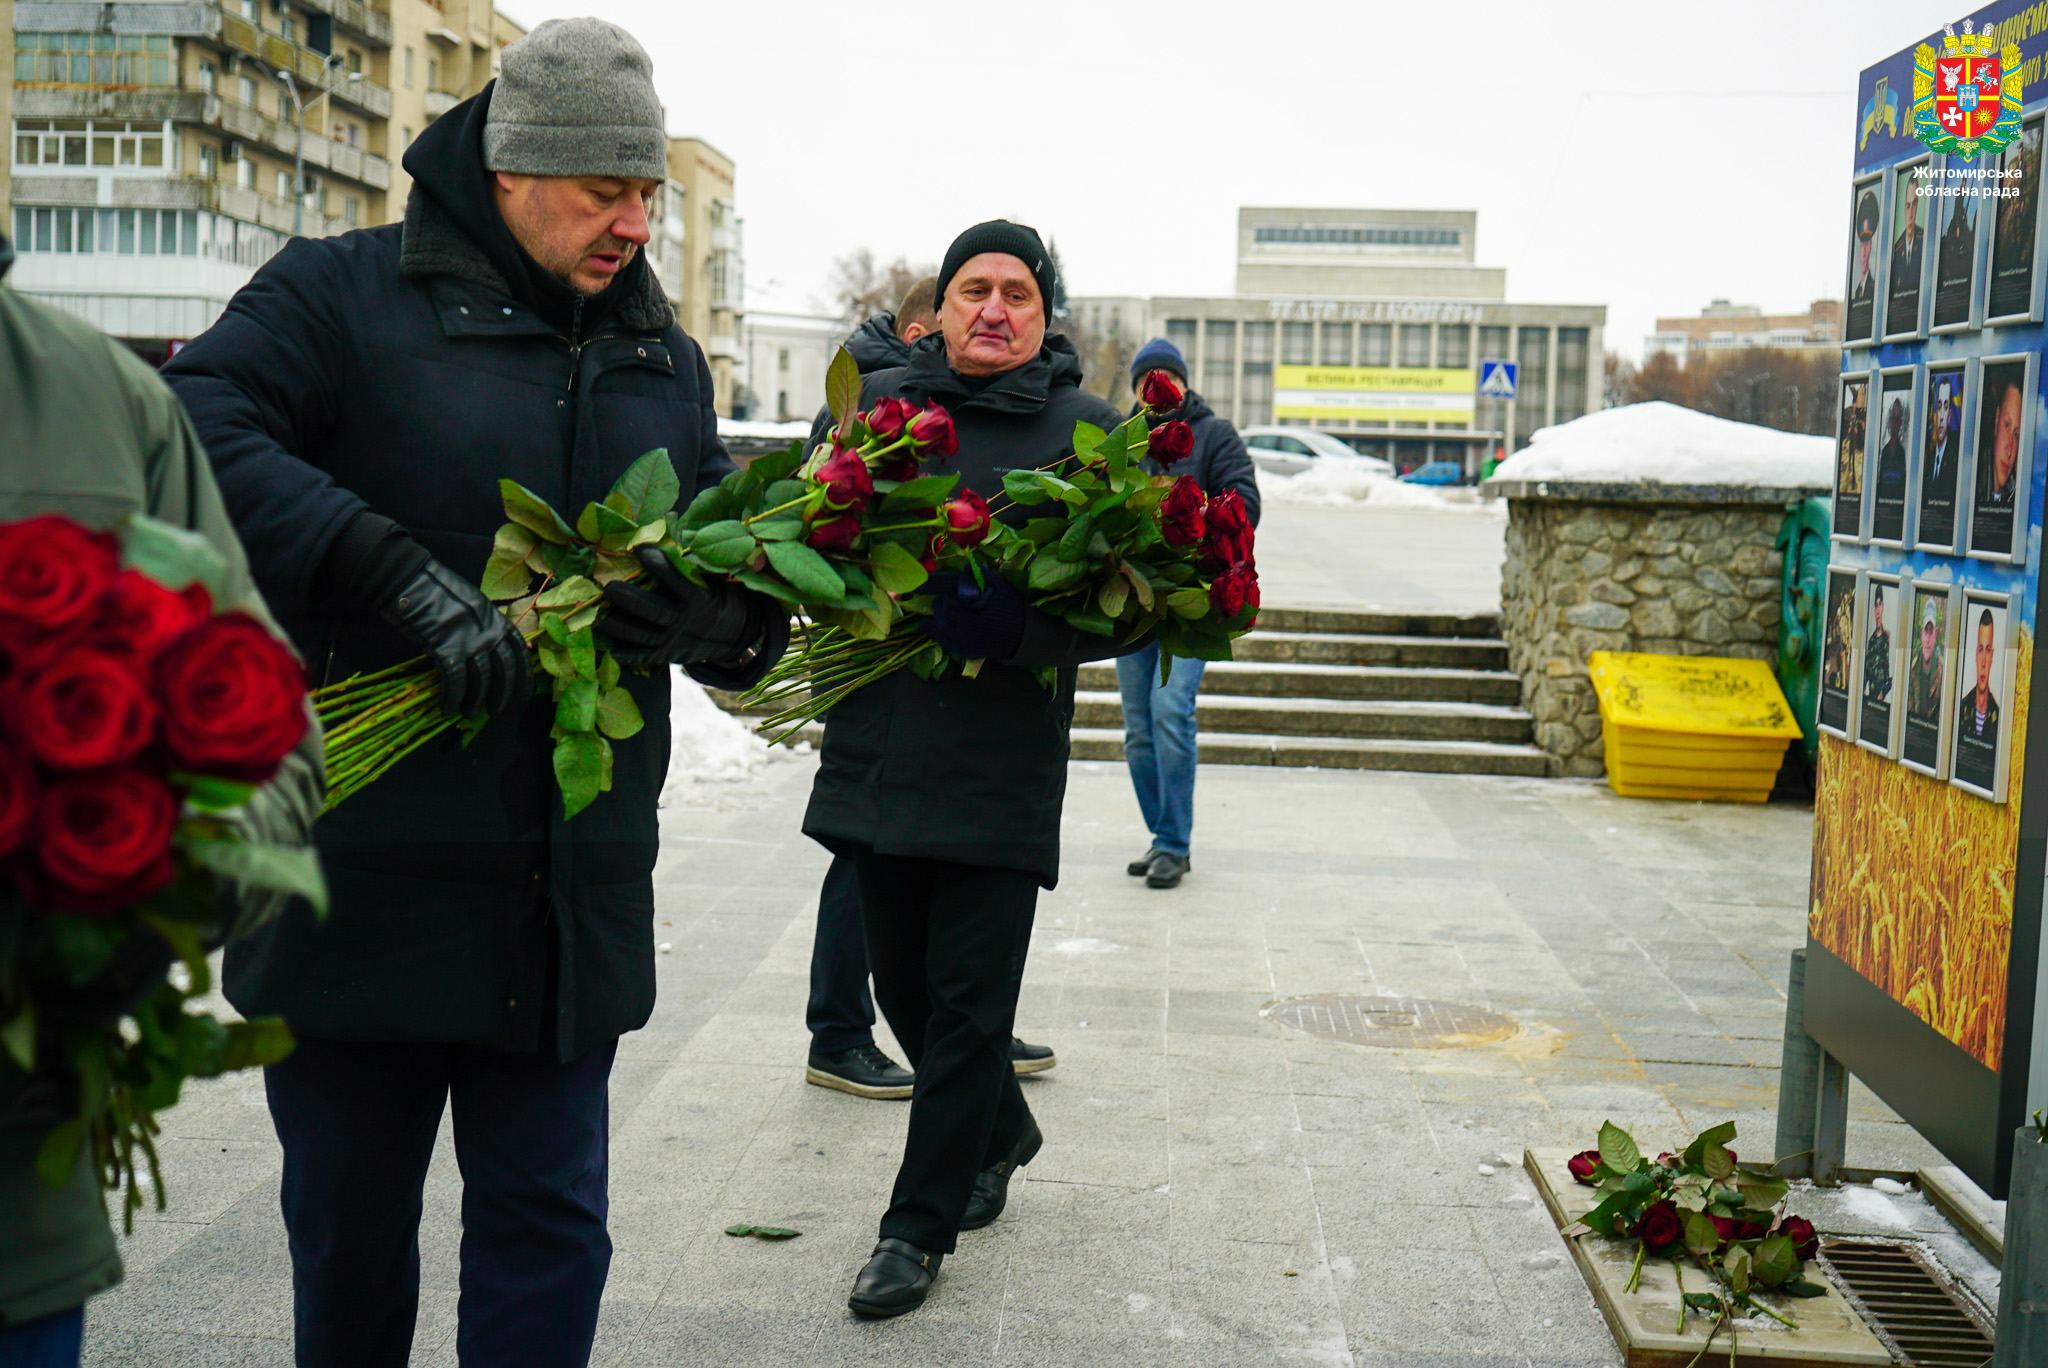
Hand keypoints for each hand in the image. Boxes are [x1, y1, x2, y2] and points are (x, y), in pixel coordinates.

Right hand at [381, 559, 528, 717]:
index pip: (519, 654)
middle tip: (499, 711)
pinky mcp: (448, 650)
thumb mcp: (474, 604)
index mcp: (497, 620)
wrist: (411, 581)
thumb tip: (497, 647)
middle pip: (505, 671)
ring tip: (470, 714)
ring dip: (476, 701)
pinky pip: (456, 682)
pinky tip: (448, 709)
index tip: (523, 696)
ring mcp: (471, 642)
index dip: (523, 678)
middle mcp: (490, 633)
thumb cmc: (438, 591)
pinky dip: (453, 698)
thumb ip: (487, 625)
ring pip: (482, 681)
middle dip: (504, 695)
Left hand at [598, 546, 761, 665]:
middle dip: (631, 601)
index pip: (678, 582)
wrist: (736, 635)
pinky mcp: (670, 655)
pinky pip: (646, 656)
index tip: (640, 549)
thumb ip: (692, 567)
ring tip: (599, 618)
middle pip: (656, 612)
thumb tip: (666, 535)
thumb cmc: (718, 597)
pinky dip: (628, 654)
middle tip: (609, 588)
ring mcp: (677, 641)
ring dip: (621, 627)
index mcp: (702, 599)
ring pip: (645, 636)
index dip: (660, 566)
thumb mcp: (715, 581)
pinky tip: (610, 650)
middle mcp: (688, 622)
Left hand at [921, 571, 1025, 660]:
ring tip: (951, 610)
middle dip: (944, 602)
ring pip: (936, 624)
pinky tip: (931, 623)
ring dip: (940, 615)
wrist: (1024, 635)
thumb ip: (980, 573)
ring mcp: (957, 642)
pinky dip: (934, 630)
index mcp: (963, 611)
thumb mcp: (1000, 586)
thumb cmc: (1011, 609)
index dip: (951, 593)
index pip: (945, 597)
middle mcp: (956, 628)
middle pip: (938, 609)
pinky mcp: (960, 650)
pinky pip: (939, 639)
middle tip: (956, 600)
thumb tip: (964, 567)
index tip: (960, 592)